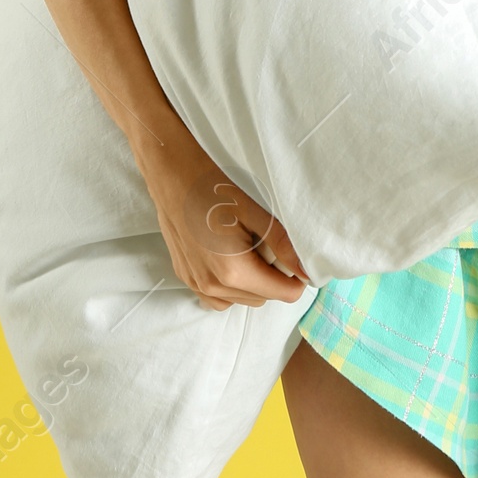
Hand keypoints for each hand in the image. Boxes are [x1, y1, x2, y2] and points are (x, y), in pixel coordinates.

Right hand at [141, 132, 312, 310]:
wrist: (171, 177)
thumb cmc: (212, 188)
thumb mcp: (254, 211)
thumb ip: (282, 244)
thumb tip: (306, 270)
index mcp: (233, 271)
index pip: (281, 293)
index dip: (296, 278)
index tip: (296, 258)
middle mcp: (212, 286)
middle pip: (262, 298)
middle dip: (273, 277)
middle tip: (268, 243)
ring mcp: (196, 284)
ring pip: (240, 300)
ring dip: (252, 283)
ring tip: (248, 247)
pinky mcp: (186, 277)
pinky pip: (218, 297)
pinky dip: (230, 286)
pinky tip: (230, 258)